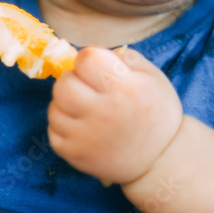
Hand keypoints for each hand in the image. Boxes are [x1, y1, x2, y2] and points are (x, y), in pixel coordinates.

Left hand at [48, 46, 182, 184]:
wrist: (160, 159)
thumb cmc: (157, 112)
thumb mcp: (153, 76)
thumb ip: (125, 57)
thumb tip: (92, 54)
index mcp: (125, 89)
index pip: (86, 58)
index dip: (90, 57)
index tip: (98, 67)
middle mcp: (103, 113)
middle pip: (64, 83)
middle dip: (73, 78)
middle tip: (87, 86)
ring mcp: (86, 137)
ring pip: (54, 107)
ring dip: (66, 102)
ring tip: (85, 107)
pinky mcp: (75, 155)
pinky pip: (53, 130)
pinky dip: (64, 124)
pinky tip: (81, 125)